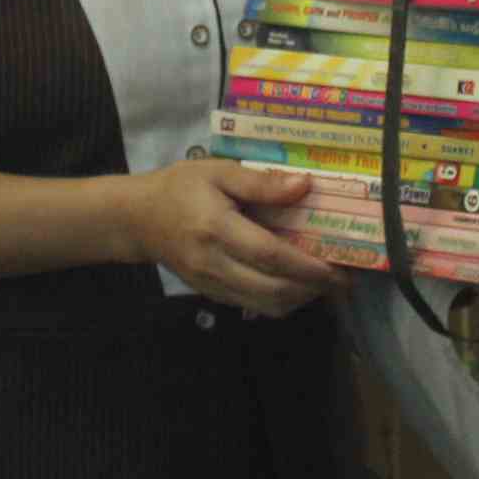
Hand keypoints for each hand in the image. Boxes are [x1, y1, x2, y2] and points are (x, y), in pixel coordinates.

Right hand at [125, 159, 337, 314]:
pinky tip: (294, 284)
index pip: (269, 255)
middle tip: (340, 279)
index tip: (337, 266)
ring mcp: (211, 284)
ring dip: (299, 299)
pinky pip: (252, 306)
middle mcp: (214, 263)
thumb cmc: (180, 187)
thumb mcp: (218, 171)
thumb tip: (304, 186)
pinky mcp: (210, 295)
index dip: (307, 265)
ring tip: (322, 283)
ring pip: (265, 306)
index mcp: (216, 228)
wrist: (137, 219)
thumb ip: (260, 182)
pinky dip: (280, 301)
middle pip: (272, 289)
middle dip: (312, 289)